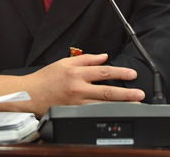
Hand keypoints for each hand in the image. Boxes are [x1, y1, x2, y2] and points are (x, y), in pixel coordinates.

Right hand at [0, 53, 144, 116]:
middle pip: (107, 90)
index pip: (103, 71)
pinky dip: (105, 112)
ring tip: (134, 105)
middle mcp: (78, 88)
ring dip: (120, 104)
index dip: (120, 72)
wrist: (30, 94)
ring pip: (102, 104)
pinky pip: (93, 112)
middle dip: (126, 92)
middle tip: (139, 94)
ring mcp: (76, 102)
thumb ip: (86, 59)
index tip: (132, 74)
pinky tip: (115, 112)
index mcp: (76, 73)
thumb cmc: (46, 78)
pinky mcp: (73, 112)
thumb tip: (103, 57)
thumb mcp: (64, 62)